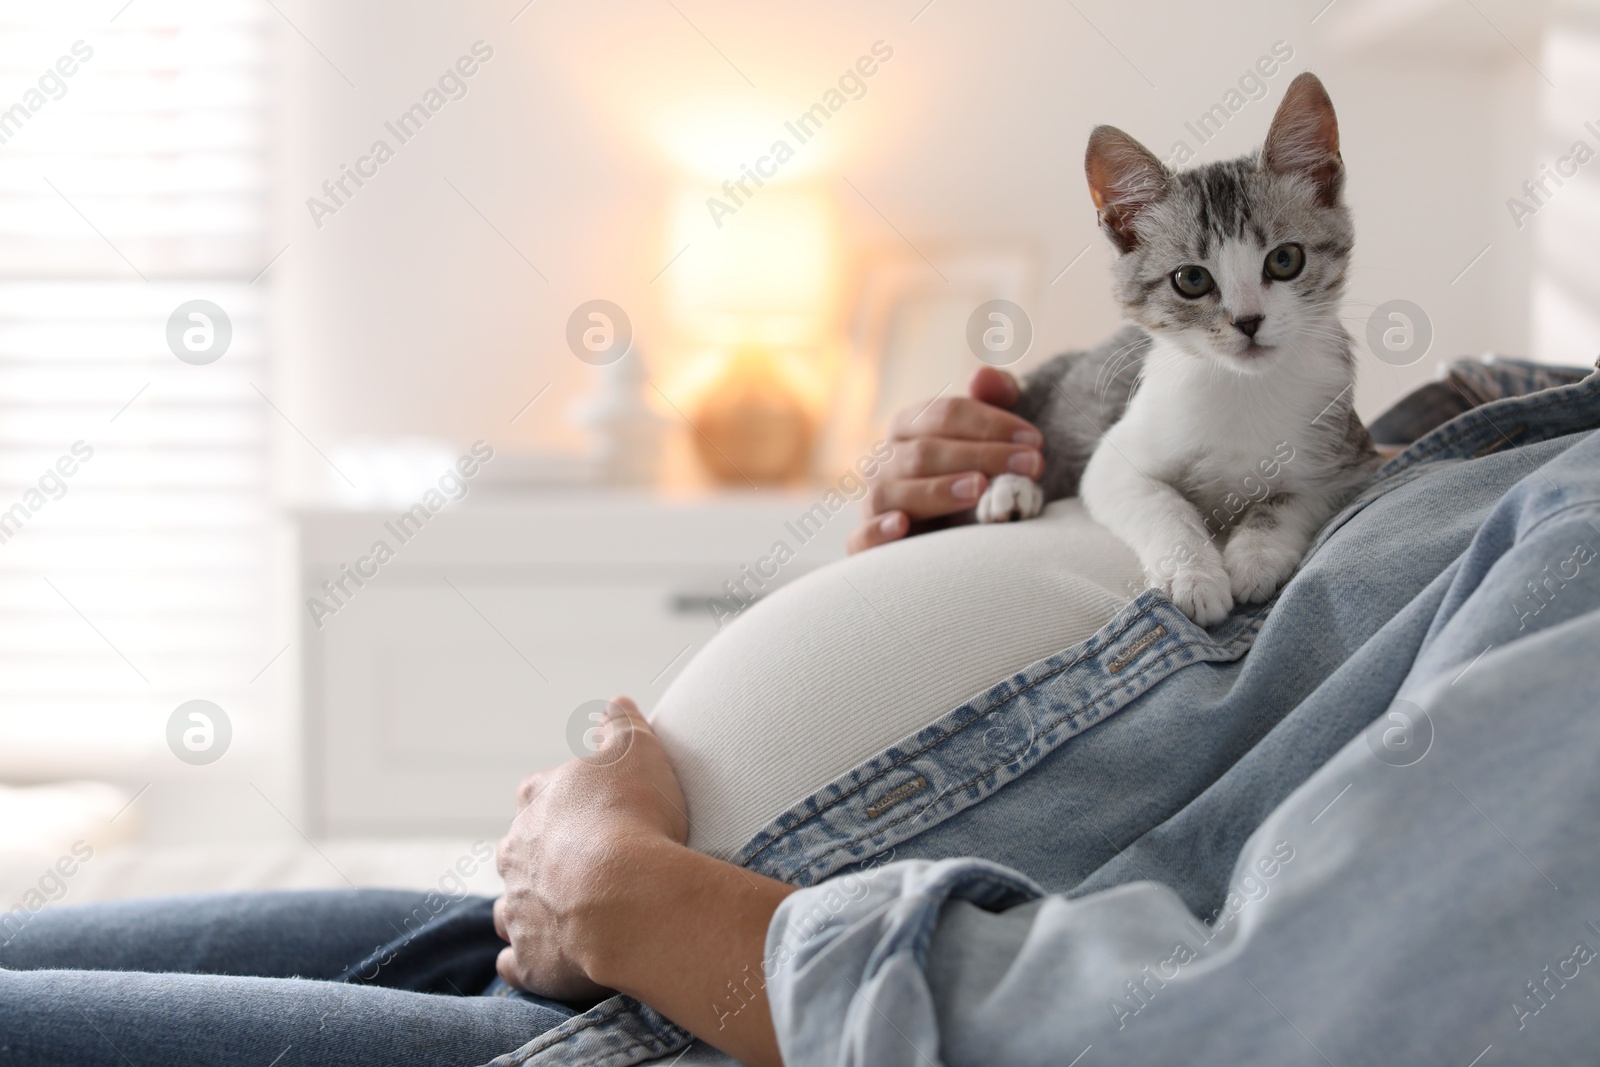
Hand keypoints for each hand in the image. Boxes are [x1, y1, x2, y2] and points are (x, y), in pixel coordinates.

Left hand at [493, 696, 688, 999]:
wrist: (627, 896)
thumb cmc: (634, 817)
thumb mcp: (637, 751)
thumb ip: (623, 725)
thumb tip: (616, 704)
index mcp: (537, 802)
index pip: (538, 795)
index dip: (564, 804)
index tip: (592, 813)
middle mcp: (515, 853)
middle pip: (519, 853)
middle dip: (543, 859)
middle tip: (587, 866)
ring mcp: (518, 908)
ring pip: (511, 907)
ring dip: (531, 909)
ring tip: (569, 915)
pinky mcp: (529, 959)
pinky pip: (518, 962)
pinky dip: (528, 960)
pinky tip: (550, 958)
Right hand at [848, 366, 1043, 553]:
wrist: (954, 533)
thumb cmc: (975, 474)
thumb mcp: (992, 434)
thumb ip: (996, 397)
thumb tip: (983, 376)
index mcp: (908, 426)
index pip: (944, 414)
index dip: (990, 423)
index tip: (1035, 442)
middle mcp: (884, 460)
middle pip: (924, 452)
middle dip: (980, 456)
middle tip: (1030, 466)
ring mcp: (873, 501)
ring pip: (893, 492)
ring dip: (937, 490)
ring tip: (980, 489)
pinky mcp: (867, 543)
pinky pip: (861, 538)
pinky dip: (878, 531)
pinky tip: (903, 525)